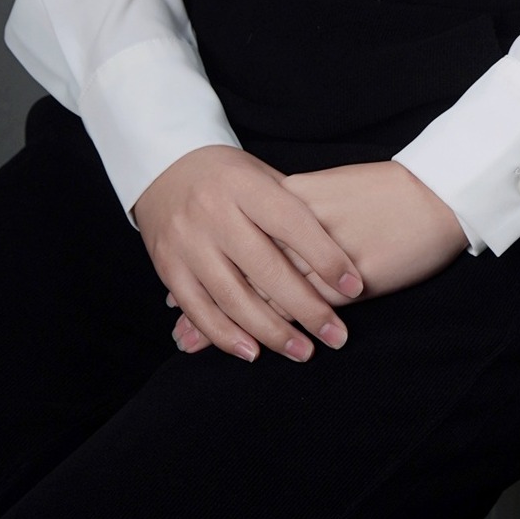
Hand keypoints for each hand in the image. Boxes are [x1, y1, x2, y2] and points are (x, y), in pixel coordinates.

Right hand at [132, 144, 363, 364]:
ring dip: (270, 331)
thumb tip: (339, 248)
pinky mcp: (168, 266)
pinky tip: (253, 352)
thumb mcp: (261, 174)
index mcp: (244, 184)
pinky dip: (225, 336)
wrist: (164, 166)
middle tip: (336, 335)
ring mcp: (188, 241)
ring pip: (233, 297)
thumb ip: (293, 207)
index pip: (292, 223)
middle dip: (305, 308)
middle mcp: (214, 212)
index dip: (325, 257)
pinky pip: (199, 309)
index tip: (355, 285)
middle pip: (265, 268)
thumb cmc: (229, 174)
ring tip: (302, 351)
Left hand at [169, 160, 467, 353]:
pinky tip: (258, 344)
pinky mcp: (348, 278)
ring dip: (233, 321)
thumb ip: (295, 209)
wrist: (435, 192)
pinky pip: (305, 305)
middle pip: (241, 267)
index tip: (174, 291)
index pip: (238, 238)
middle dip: (209, 300)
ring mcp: (322, 252)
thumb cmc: (386, 192)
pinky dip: (279, 327)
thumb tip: (261, 231)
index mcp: (293, 196)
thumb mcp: (331, 192)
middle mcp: (298, 224)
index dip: (206, 266)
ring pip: (266, 291)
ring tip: (199, 344)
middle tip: (177, 329)